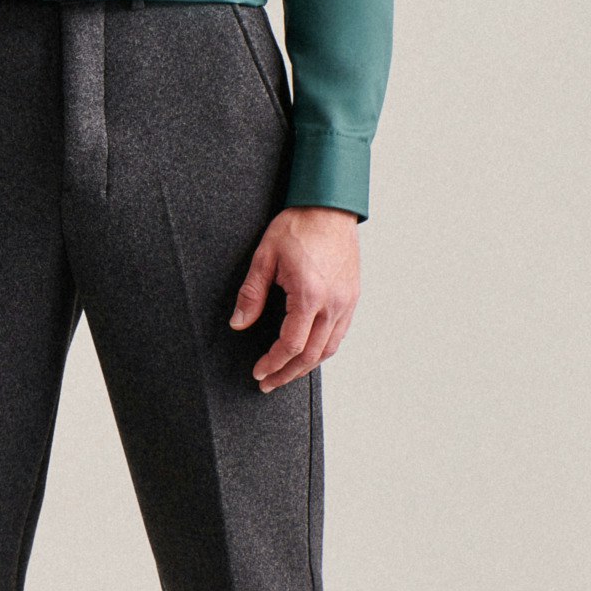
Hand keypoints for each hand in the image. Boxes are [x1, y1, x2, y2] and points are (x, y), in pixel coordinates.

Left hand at [230, 205, 360, 391]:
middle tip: (268, 383)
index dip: (273, 363)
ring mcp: (346, 302)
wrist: (329, 207)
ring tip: (285, 374)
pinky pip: (339, 334)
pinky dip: (322, 350)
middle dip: (287, 373)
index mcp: (309, 294)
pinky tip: (308, 353)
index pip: (291, 344)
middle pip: (311, 355)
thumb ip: (251, 293)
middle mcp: (332, 303)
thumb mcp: (264, 256)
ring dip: (305, 367)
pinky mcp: (352, 298)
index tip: (258, 372)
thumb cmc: (298, 226)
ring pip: (328, 349)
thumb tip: (239, 323)